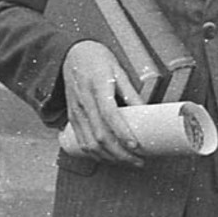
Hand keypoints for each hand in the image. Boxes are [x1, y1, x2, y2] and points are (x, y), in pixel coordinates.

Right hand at [60, 40, 144, 165]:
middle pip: (100, 135)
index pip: (110, 115)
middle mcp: (84, 102)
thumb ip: (131, 92)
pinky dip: (95, 154)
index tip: (136, 145)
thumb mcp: (118, 70)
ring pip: (89, 143)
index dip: (123, 133)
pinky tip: (109, 158)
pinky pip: (81, 141)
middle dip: (120, 153)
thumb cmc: (98, 60)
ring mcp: (76, 112)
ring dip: (109, 158)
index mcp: (97, 87)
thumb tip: (147, 112)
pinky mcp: (72, 117)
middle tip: (139, 160)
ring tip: (128, 162)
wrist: (71, 54)